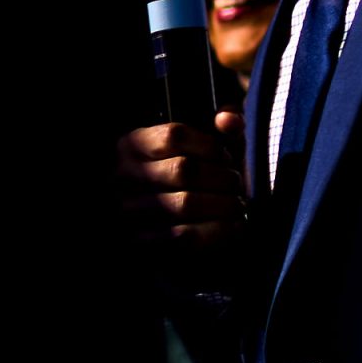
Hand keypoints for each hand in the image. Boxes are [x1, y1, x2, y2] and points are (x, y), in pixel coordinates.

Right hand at [116, 111, 247, 264]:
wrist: (169, 224)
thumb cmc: (193, 175)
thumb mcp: (205, 144)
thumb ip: (222, 126)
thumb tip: (230, 120)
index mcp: (132, 145)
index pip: (173, 136)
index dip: (210, 146)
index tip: (226, 158)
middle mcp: (123, 176)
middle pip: (183, 170)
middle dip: (222, 177)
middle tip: (237, 185)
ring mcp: (127, 210)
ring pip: (186, 204)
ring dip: (225, 205)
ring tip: (238, 205)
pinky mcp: (141, 241)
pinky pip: (184, 237)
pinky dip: (218, 231)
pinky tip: (234, 226)